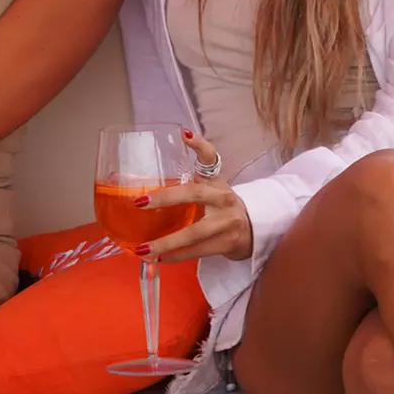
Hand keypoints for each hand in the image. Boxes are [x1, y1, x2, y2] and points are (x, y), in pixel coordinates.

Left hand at [138, 131, 253, 263]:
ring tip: (144, 249)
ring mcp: (227, 222)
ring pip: (193, 233)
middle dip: (166, 198)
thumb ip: (193, 174)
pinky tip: (161, 259)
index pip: (211, 157)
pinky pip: (198, 251)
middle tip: (140, 203)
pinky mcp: (227, 243)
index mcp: (217, 181)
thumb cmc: (223, 206)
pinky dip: (177, 256)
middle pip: (194, 194)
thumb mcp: (213, 186)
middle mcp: (223, 198)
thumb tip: (165, 156)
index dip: (200, 145)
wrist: (254, 230)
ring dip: (166, 243)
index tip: (185, 134)